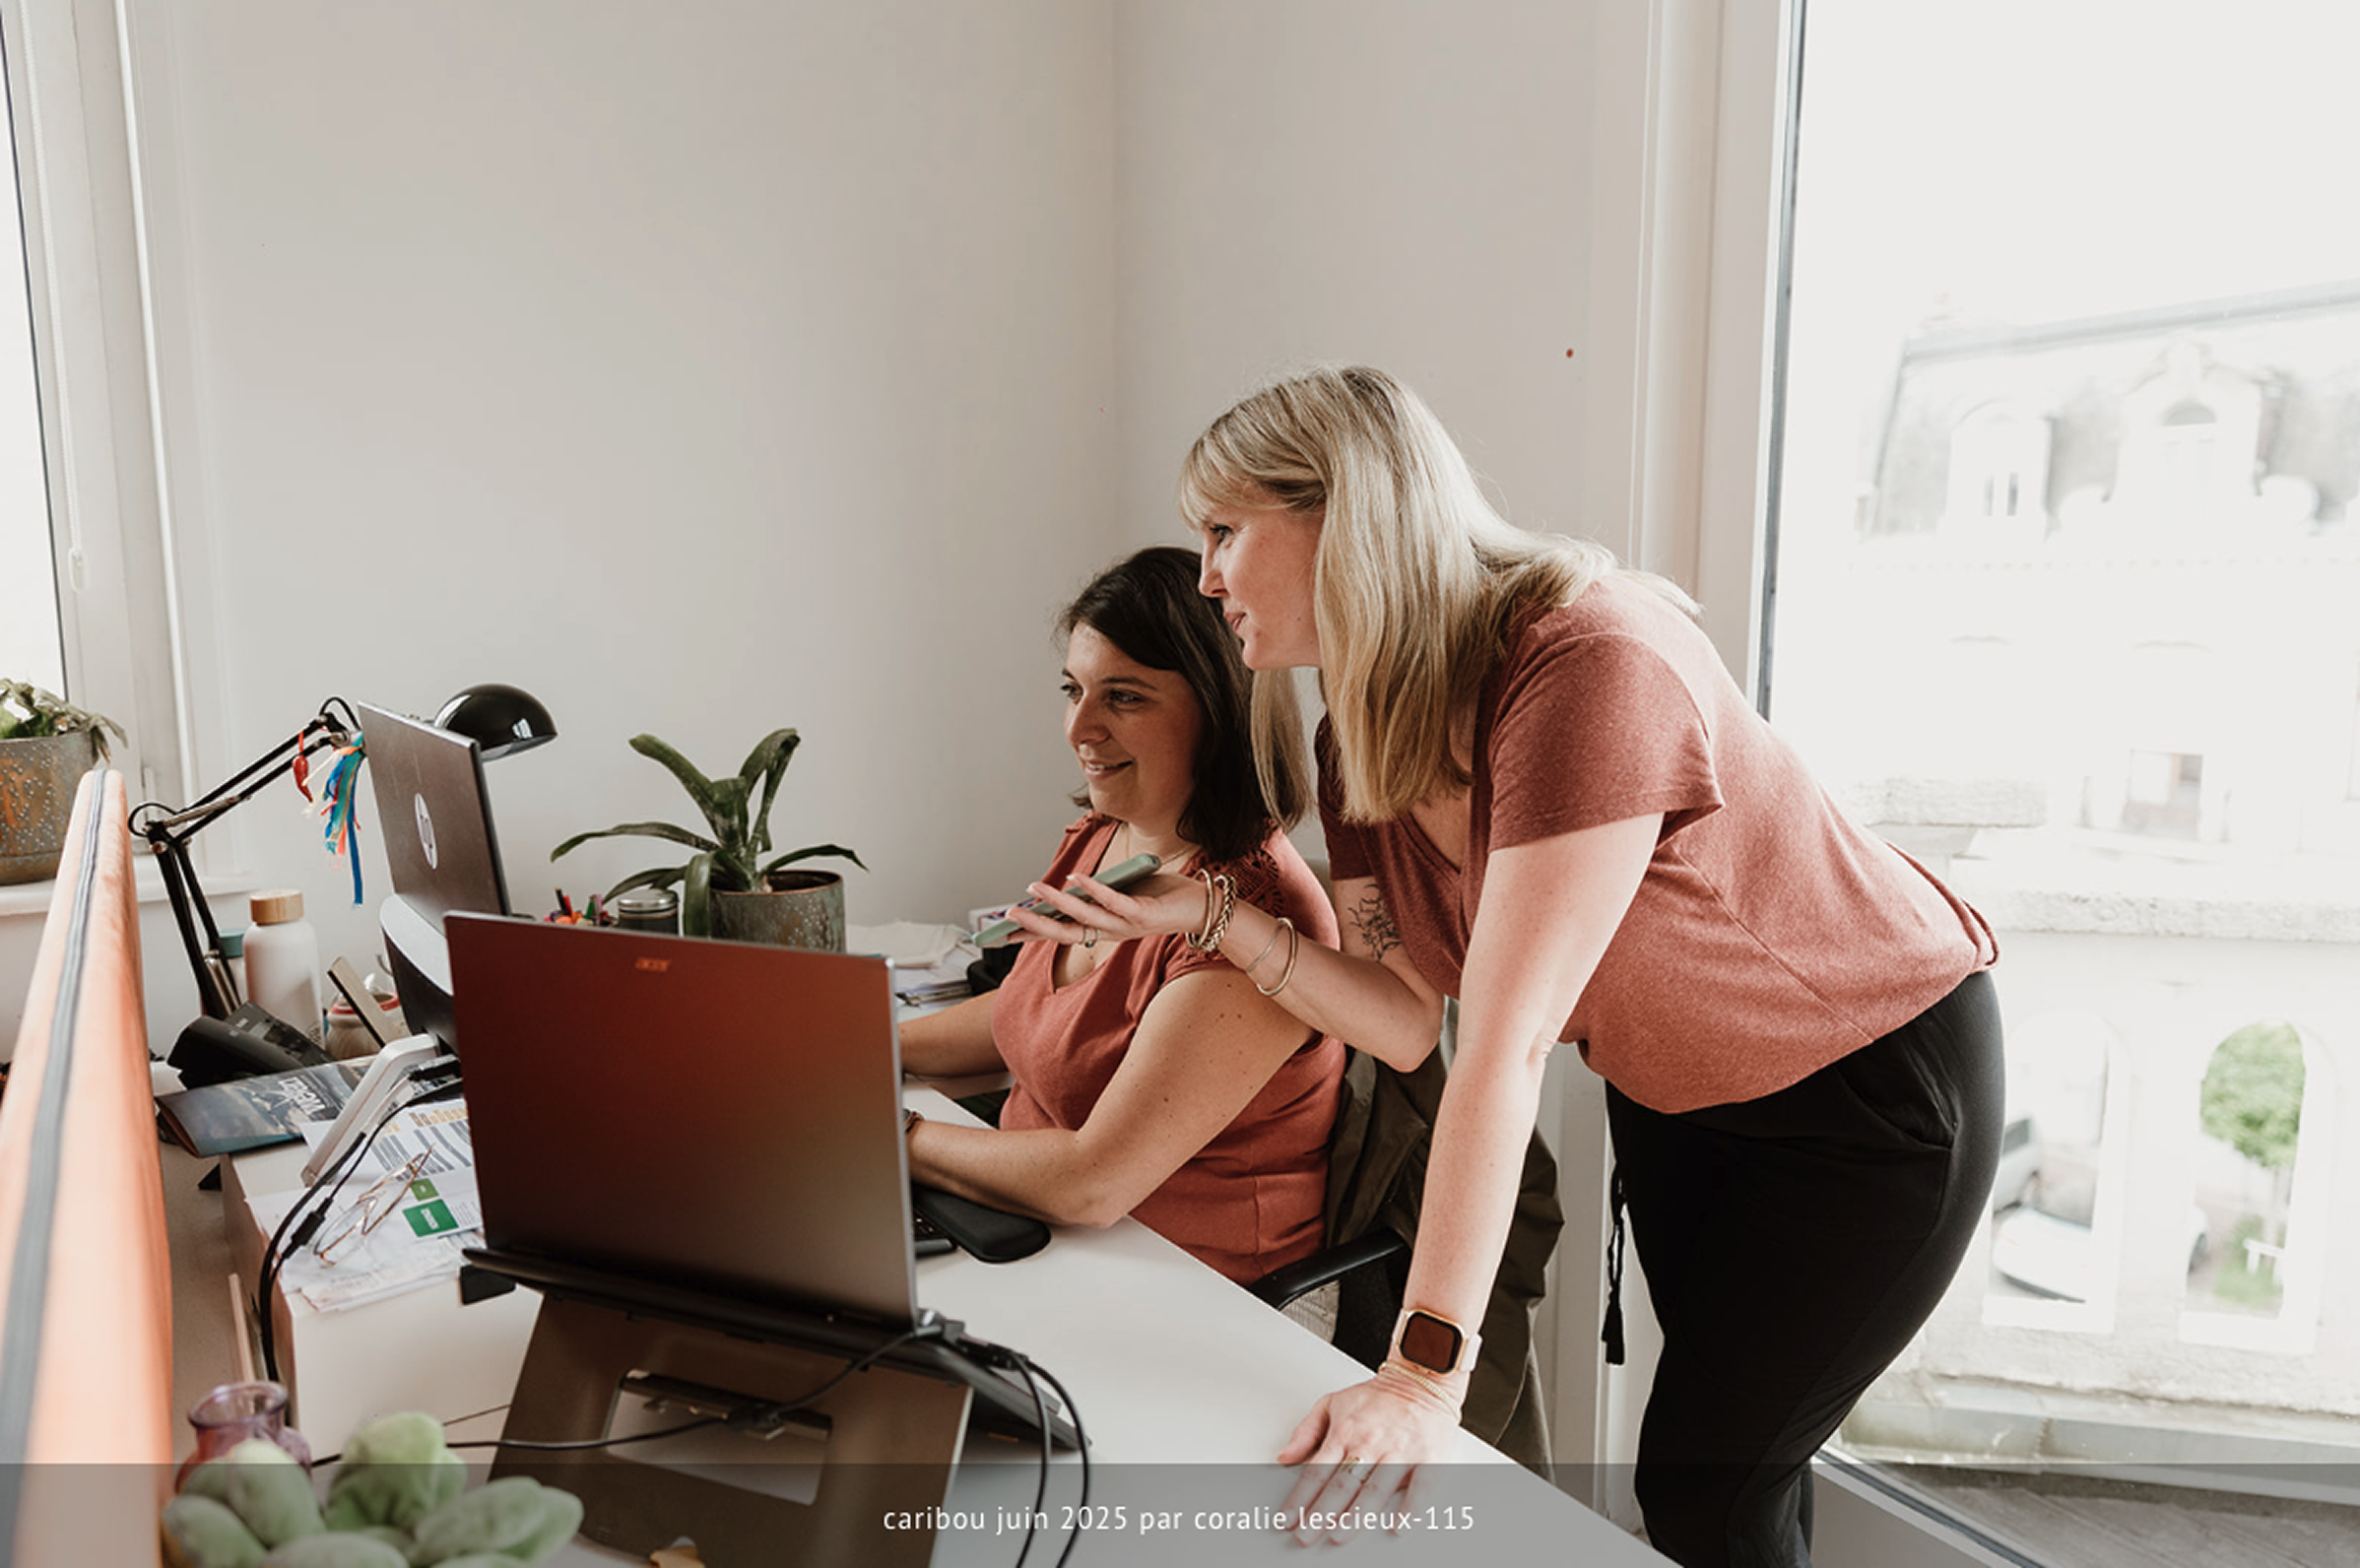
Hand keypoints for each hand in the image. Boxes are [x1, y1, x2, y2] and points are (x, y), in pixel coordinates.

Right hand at [1000, 870, 1204, 946]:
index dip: (1033, 934)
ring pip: (1085, 918)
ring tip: (1033, 889)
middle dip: (1036, 925)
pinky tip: (1076, 878)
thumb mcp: (1123, 894)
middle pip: (1066, 933)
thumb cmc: (1162, 896)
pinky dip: (1094, 890)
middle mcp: (1112, 932)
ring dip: (1057, 904)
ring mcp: (1127, 925)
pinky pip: (1115, 901)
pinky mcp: (1144, 913)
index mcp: (1105, 929)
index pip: (1062, 934)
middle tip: (1007, 917)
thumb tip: (1070, 883)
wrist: (1203, 907)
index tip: (1003, 933)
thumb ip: (1099, 892)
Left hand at [1275, 1365, 1463, 1544]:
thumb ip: (1306, 1430)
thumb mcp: (1332, 1402)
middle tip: (1306, 1536)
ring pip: (1374, 1490)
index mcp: (1345, 1432)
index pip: (1316, 1472)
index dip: (1299, 1498)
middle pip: (1341, 1485)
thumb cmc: (1378, 1396)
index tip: (1287, 1519)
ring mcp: (1400, 1451)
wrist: (1421, 1379)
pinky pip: (1421, 1487)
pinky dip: (1410, 1508)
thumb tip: (1285, 1456)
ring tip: (1339, 1536)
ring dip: (1355, 1516)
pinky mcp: (1429, 1458)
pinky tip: (1397, 1526)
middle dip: (1320, 1514)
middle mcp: (1371, 1443)